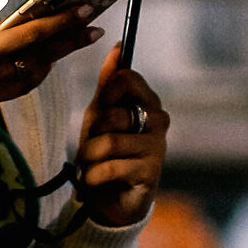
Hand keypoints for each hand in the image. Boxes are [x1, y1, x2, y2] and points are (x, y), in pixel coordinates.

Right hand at [0, 0, 100, 127]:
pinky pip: (11, 93)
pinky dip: (27, 77)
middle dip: (70, 43)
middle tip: (94, 30)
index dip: (61, 23)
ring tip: (66, 46)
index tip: (85, 12)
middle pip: (40, 60)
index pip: (30, 36)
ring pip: (30, 80)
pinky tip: (32, 65)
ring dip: (51, 63)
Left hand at [71, 47, 167, 226]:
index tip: (102, 108)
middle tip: (95, 147)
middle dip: (93, 133)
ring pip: (108, 142)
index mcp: (148, 101)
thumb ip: (108, 84)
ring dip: (89, 157)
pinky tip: (96, 181)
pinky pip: (109, 166)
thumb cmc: (105, 153)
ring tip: (92, 166)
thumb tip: (117, 46)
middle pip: (113, 113)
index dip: (107, 92)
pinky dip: (93, 176)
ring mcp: (157, 147)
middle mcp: (159, 120)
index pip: (127, 78)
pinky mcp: (150, 173)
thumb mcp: (100, 115)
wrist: (110, 201)